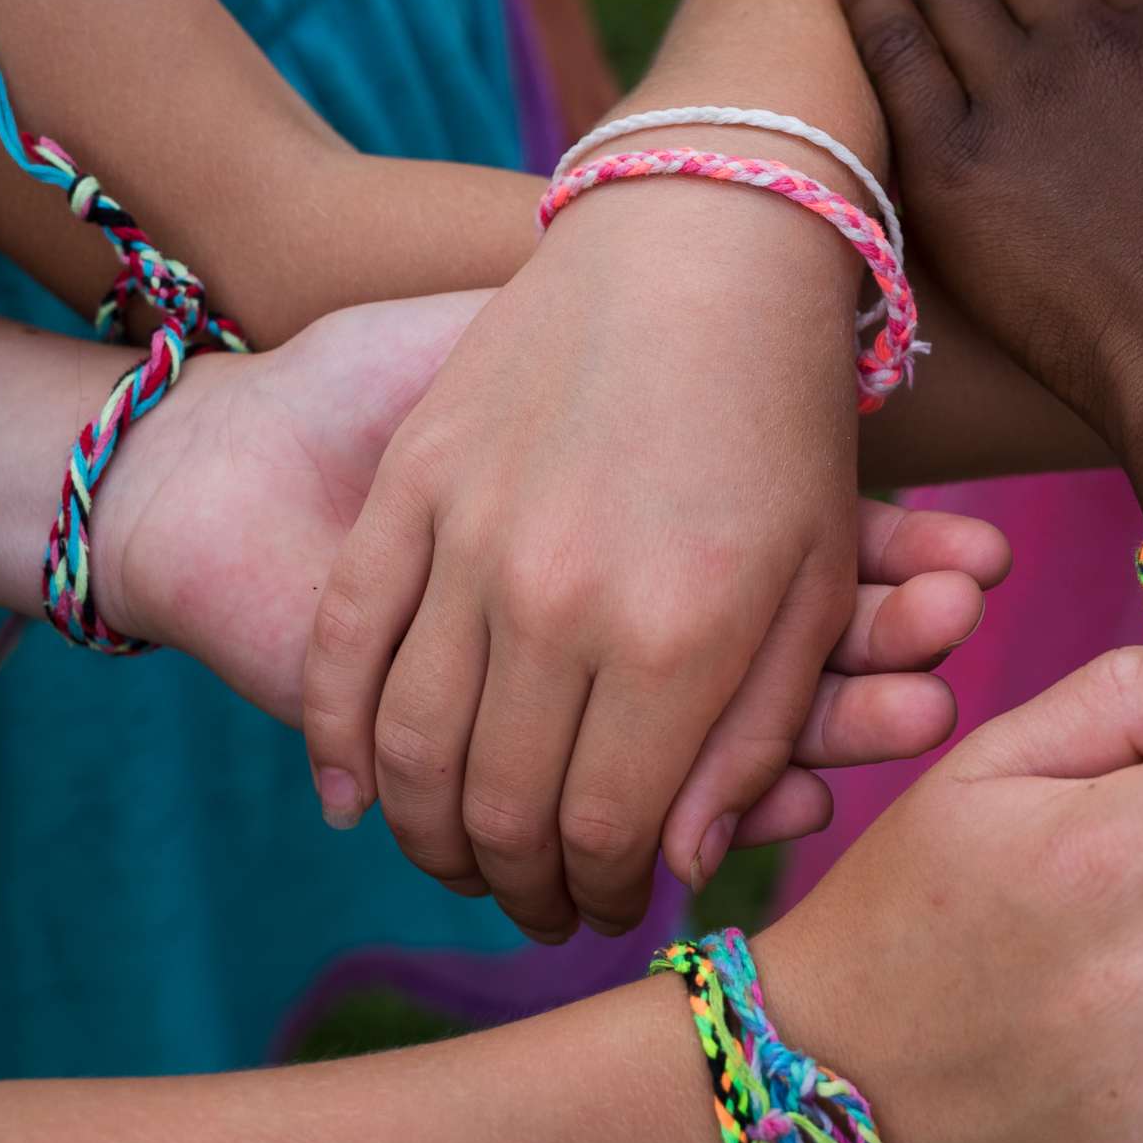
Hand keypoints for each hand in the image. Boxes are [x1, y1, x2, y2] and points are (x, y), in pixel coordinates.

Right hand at [89, 287, 1008, 868]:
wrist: (698, 238)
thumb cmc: (785, 421)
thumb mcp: (801, 586)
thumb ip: (744, 738)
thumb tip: (673, 868)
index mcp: (678, 635)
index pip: (605, 828)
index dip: (599, 887)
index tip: (606, 903)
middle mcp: (561, 599)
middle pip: (502, 807)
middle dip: (520, 883)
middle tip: (538, 904)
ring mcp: (470, 539)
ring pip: (412, 747)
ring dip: (429, 832)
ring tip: (460, 860)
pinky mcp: (409, 485)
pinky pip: (350, 649)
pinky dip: (340, 740)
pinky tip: (354, 798)